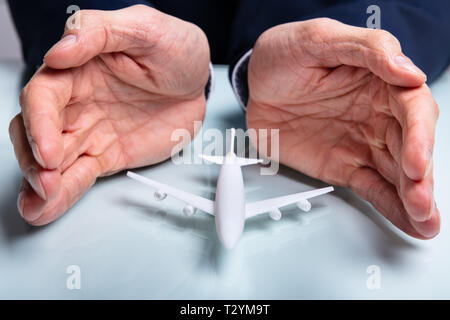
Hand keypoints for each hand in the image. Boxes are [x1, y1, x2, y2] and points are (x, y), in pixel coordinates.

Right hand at [9, 5, 209, 224]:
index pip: (44, 96)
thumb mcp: (145, 28)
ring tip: (37, 204)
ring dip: (41, 184)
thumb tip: (59, 52)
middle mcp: (78, 102)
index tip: (49, 149)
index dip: (40, 124)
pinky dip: (64, 193)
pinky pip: (80, 175)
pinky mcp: (107, 154)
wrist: (200, 83)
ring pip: (54, 159)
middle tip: (45, 181)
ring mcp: (91, 131)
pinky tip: (47, 207)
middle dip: (34, 159)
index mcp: (79, 69)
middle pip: (37, 131)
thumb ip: (100, 32)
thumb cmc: (175, 50)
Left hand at [247, 18, 439, 238]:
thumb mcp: (319, 38)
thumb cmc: (285, 55)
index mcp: (380, 83)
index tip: (415, 162)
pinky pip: (370, 187)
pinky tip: (407, 221)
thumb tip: (408, 72)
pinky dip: (389, 206)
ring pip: (396, 174)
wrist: (255, 85)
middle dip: (420, 178)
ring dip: (413, 200)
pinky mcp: (343, 165)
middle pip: (410, 148)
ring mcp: (361, 144)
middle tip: (421, 202)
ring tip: (425, 222)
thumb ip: (367, 49)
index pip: (413, 110)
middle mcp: (378, 116)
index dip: (419, 138)